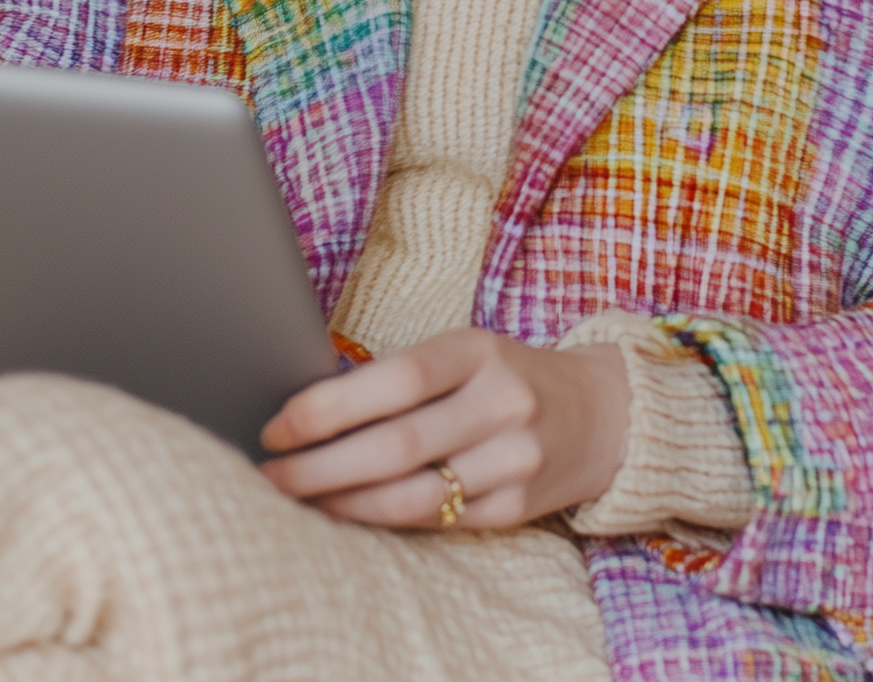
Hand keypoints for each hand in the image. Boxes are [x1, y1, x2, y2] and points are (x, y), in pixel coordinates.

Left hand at [258, 327, 627, 528]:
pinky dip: (383, 520)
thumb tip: (312, 409)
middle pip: (395, 445)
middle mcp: (500, 403)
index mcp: (479, 349)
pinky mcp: (516, 508)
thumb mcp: (466, 352)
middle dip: (320, 465)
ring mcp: (513, 460)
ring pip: (411, 495)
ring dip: (342, 502)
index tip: (278, 425)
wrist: (604, 413)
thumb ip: (404, 376)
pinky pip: (437, 523)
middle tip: (268, 474)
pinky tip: (348, 513)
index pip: (395, 379)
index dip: (329, 406)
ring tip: (296, 498)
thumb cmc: (508, 375)